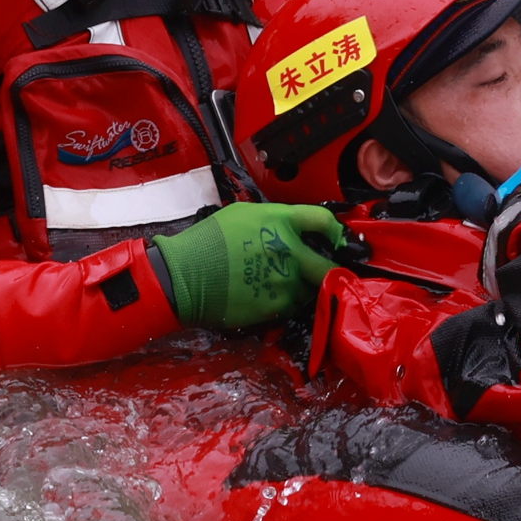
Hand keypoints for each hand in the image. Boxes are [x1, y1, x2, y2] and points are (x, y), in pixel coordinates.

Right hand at [152, 202, 346, 327]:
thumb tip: (290, 226)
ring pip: (312, 288)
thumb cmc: (208, 241)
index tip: (335, 237)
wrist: (185, 276)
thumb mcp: (242, 213)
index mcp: (282, 223)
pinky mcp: (277, 307)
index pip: (324, 220)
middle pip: (329, 263)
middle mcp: (291, 252)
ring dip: (306, 286)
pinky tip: (270, 294)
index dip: (334, 230)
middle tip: (324, 269)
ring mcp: (286, 283)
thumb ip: (274, 218)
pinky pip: (293, 304)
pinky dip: (287, 300)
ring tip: (285, 282)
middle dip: (330, 267)